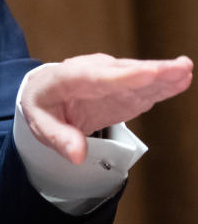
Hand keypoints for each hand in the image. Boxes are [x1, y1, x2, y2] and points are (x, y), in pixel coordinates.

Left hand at [20, 53, 192, 163]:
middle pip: (121, 71)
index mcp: (64, 79)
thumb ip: (59, 138)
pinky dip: (160, 83)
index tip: (146, 73)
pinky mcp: (121, 86)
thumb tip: (77, 154)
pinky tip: (180, 80)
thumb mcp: (40, 124)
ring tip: (184, 70)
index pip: (93, 78)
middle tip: (178, 68)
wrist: (45, 91)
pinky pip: (141, 84)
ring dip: (161, 74)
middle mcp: (88, 71)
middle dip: (150, 71)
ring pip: (135, 75)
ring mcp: (107, 76)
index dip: (121, 77)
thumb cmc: (42, 106)